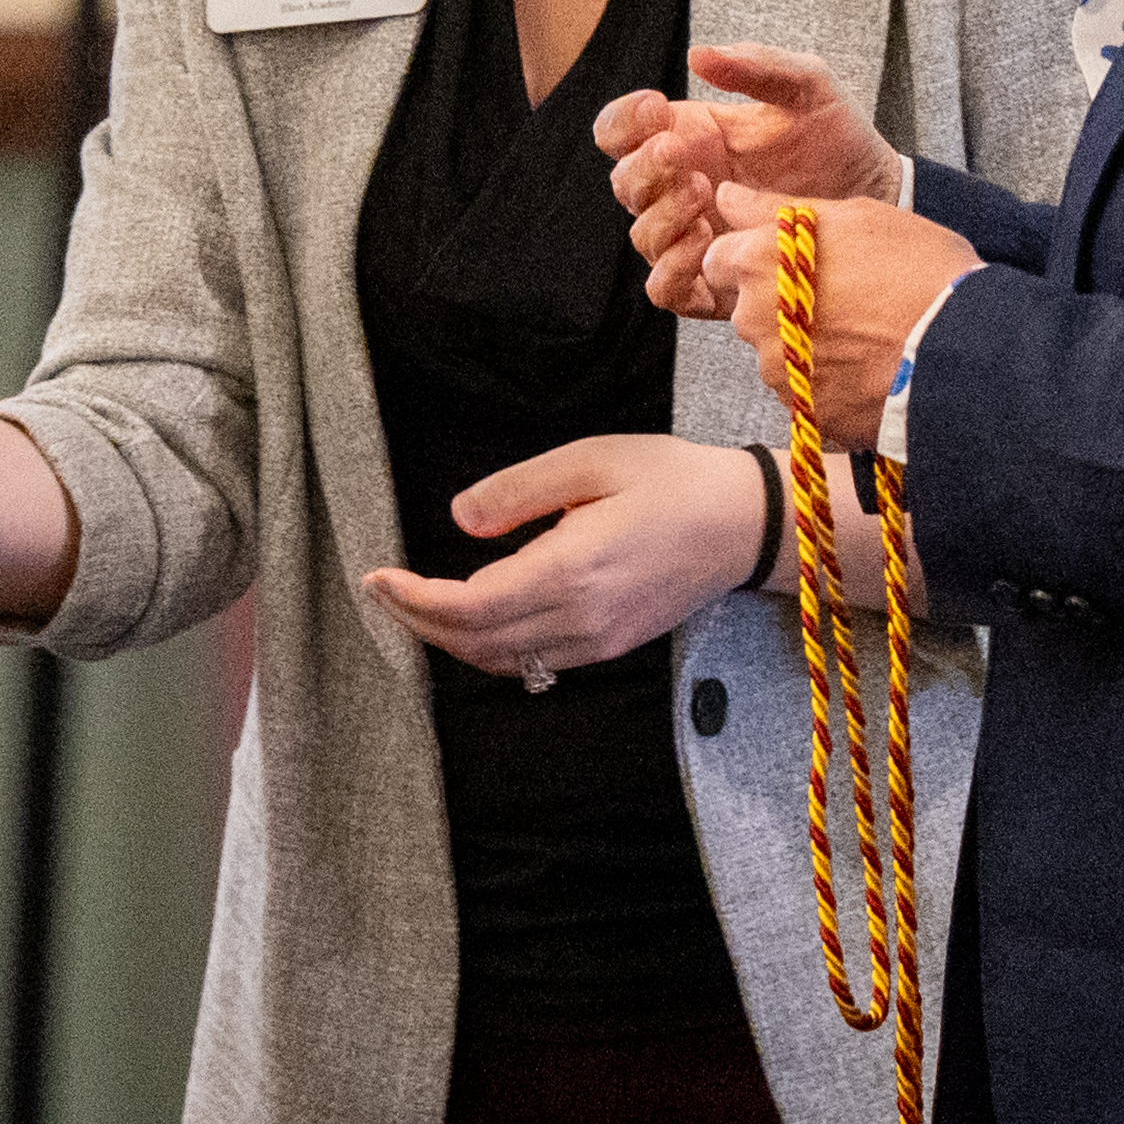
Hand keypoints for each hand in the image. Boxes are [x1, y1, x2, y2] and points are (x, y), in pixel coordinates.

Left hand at [359, 435, 769, 683]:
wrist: (745, 525)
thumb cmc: (673, 481)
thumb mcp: (592, 461)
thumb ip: (519, 490)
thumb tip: (461, 518)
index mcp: (571, 571)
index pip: (468, 606)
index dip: (413, 598)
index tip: (378, 577)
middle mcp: (581, 619)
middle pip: (475, 642)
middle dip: (418, 621)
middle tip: (382, 591)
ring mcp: (597, 641)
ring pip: (501, 661)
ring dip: (449, 641)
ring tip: (413, 607)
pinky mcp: (610, 647)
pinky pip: (533, 663)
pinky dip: (488, 649)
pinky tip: (469, 622)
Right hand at [598, 44, 899, 318]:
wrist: (881, 196)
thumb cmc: (839, 140)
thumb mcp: (808, 87)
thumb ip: (758, 65)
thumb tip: (698, 56)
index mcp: (690, 136)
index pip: (621, 130)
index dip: (625, 119)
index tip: (657, 107)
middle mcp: (682, 187)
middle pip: (625, 183)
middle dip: (644, 166)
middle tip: (680, 152)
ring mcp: (695, 236)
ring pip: (642, 234)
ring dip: (662, 213)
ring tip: (704, 194)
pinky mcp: (713, 282)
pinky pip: (665, 288)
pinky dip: (672, 268)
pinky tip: (707, 243)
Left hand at [688, 188, 983, 444]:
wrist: (963, 348)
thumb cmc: (918, 268)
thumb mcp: (856, 216)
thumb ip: (777, 208)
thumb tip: (726, 196)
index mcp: (759, 262)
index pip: (718, 261)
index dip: (750, 259)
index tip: (786, 262)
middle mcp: (754, 319)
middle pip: (747, 311)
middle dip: (779, 305)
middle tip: (843, 298)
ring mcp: (778, 372)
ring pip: (776, 355)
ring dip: (805, 347)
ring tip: (865, 336)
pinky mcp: (806, 413)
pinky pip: (806, 394)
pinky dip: (828, 384)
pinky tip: (869, 368)